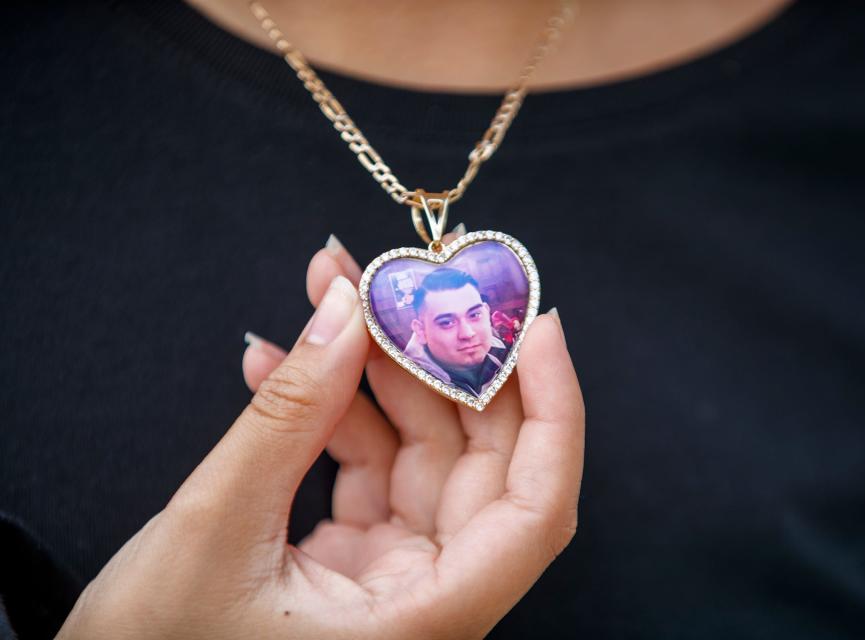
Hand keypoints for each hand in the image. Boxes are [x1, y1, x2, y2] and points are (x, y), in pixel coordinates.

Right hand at [57, 234, 583, 639]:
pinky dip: (331, 414)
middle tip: (405, 284)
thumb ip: (287, 416)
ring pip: (421, 455)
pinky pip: (368, 467)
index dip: (552, 408)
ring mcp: (392, 580)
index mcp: (425, 621)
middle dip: (443, 362)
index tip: (533, 324)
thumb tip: (344, 310)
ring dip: (377, 373)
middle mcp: (427, 602)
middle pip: (481, 463)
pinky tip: (278, 364)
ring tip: (332, 297)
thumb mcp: (216, 527)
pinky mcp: (355, 562)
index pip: (537, 507)